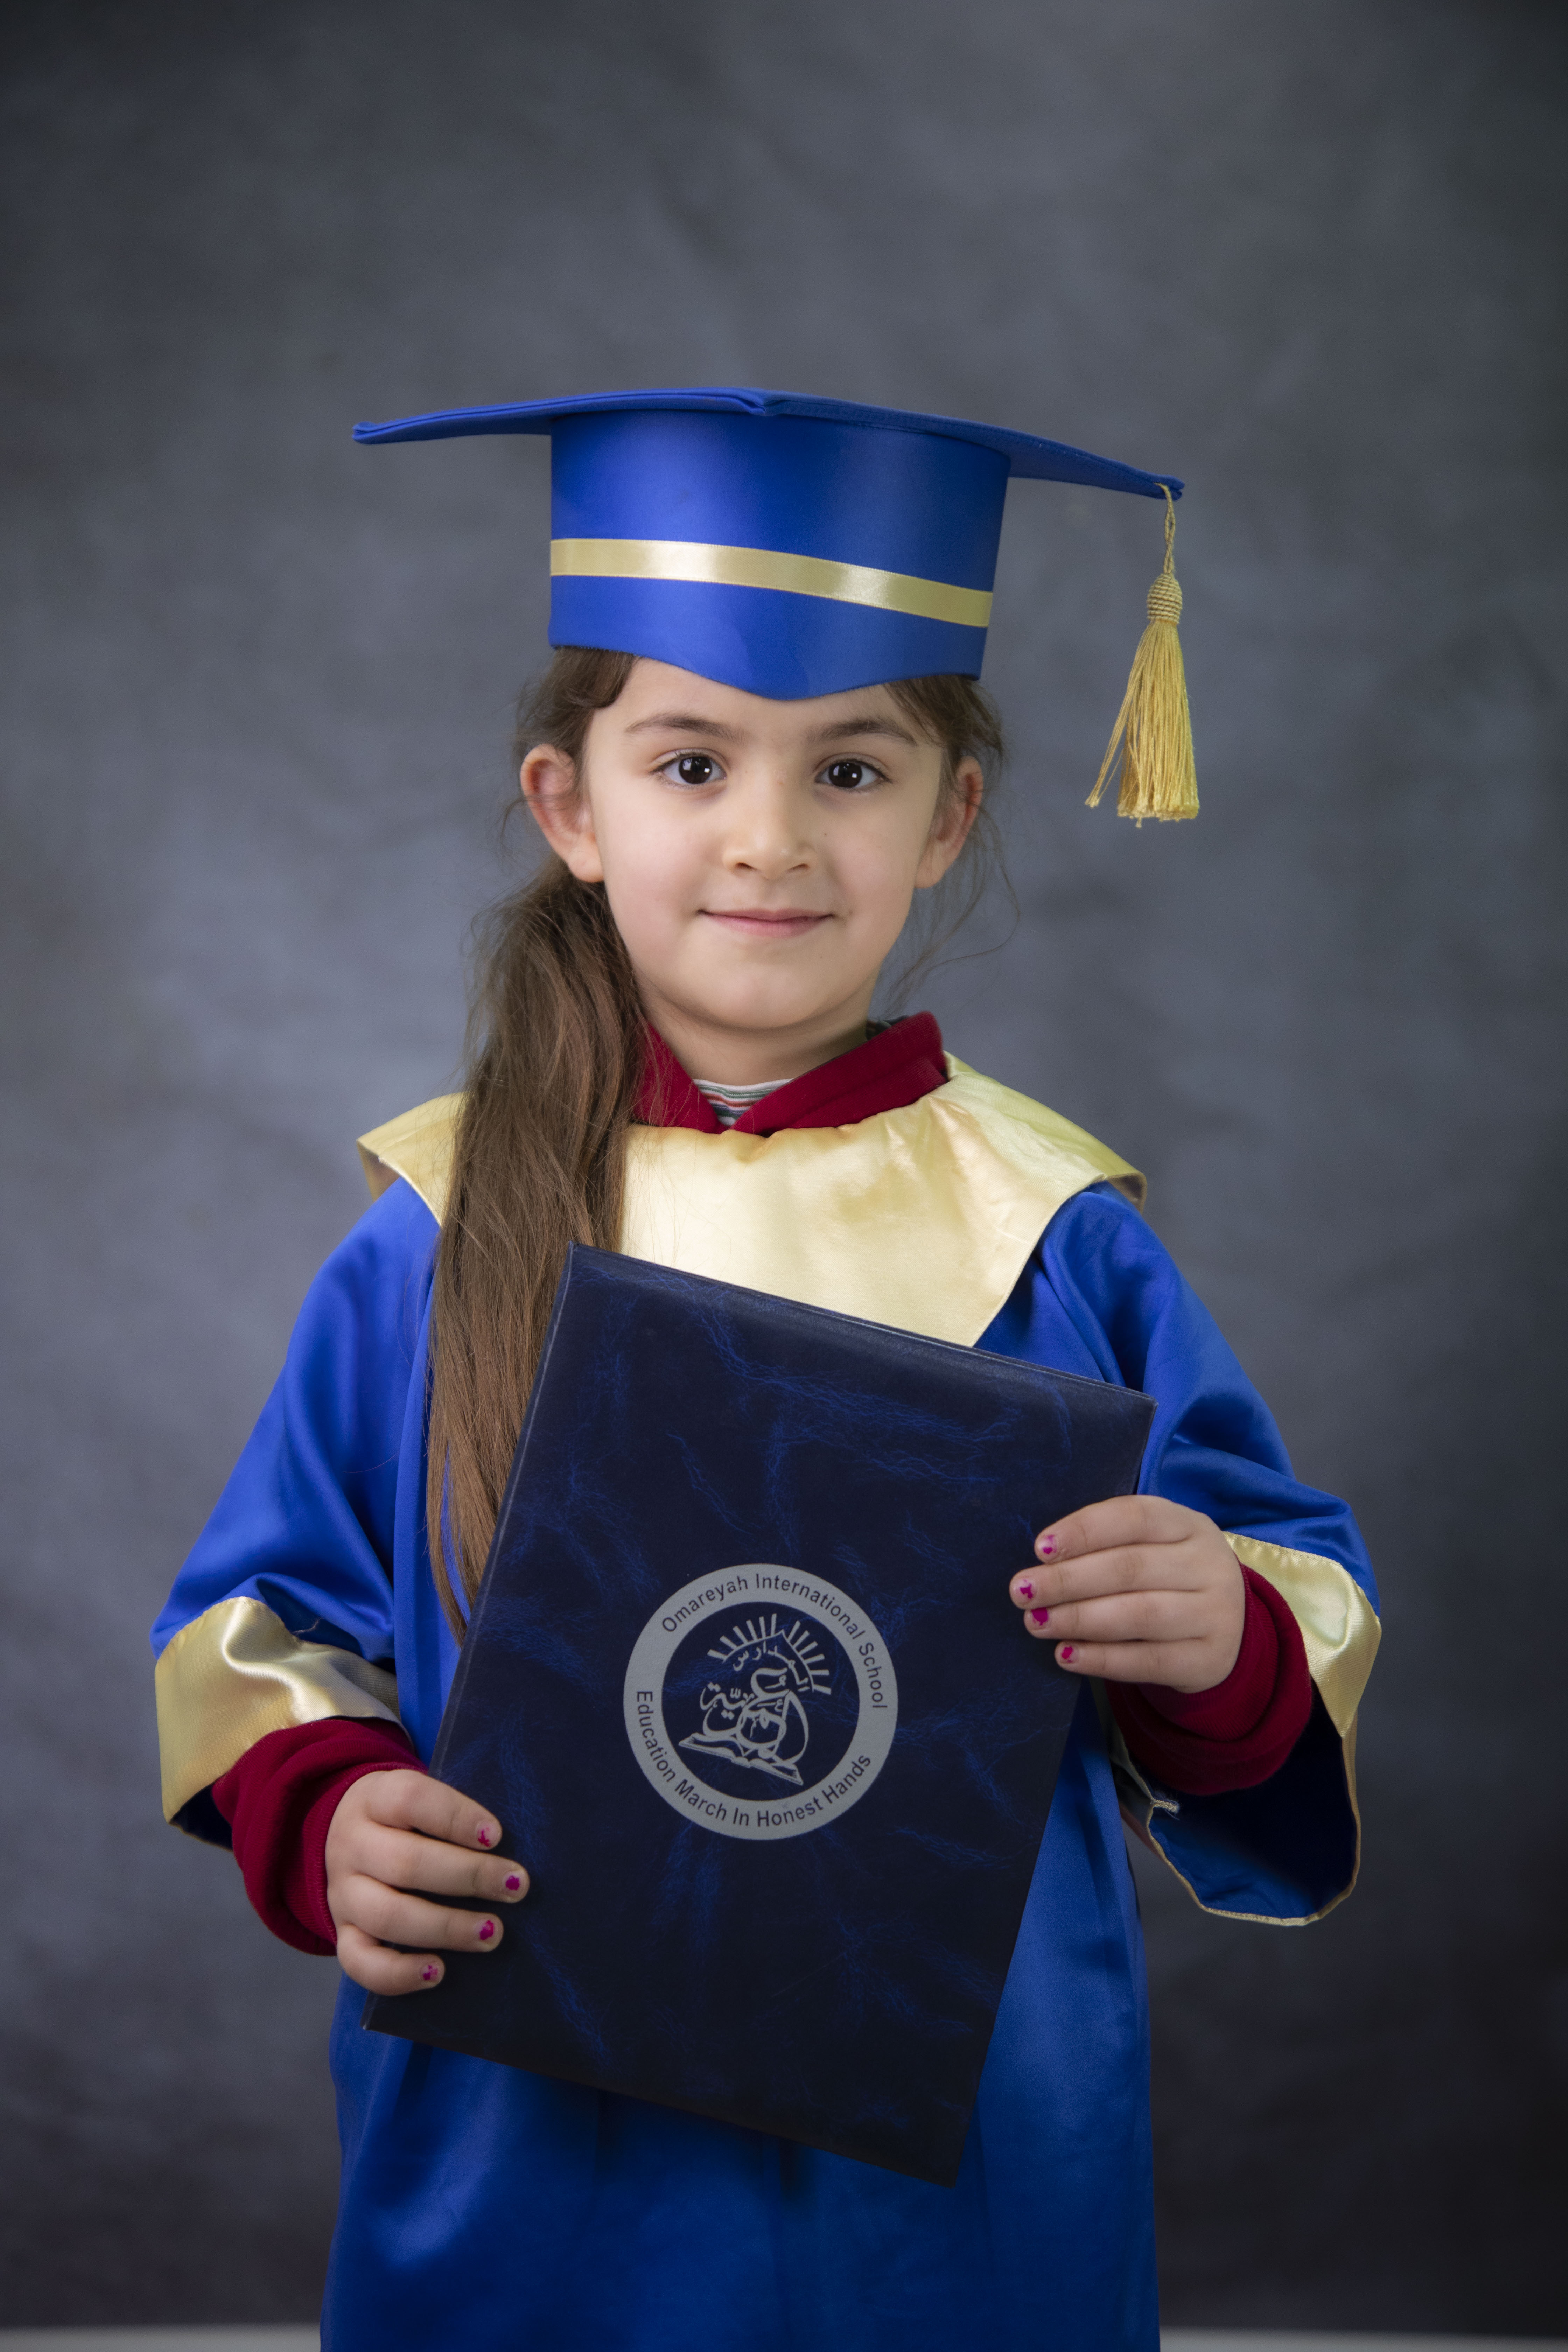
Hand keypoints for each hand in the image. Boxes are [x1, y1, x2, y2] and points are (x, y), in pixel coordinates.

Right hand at [325, 1768, 529, 1995]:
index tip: (496, 1835)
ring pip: (387, 1916)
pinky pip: (359, 1963)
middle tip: (515, 1886)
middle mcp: (352, 1846)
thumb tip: (509, 1853)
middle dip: (468, 1876)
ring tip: (491, 1932)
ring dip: (445, 1928)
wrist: (349, 1837)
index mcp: (374, 1798)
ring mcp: (342, 1894)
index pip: (410, 1800)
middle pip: (406, 1862)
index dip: (456, 1817)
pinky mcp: (343, 1934)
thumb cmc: (408, 1819)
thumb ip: (457, 1815)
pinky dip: (398, 1974)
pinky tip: (437, 1973)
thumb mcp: (422, 1798)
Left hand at [1009, 1496, 1244, 1693]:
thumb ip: (1107, 1547)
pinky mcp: (1207, 1661)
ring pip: (1139, 1615)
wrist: (1224, 1629)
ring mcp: (1215, 1615)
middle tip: (1021, 1591)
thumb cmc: (1167, 1578)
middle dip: (1068, 1580)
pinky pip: (1147, 1660)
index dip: (1085, 1530)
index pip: (1135, 1517)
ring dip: (1079, 1619)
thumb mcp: (1152, 1547)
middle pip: (1131, 1568)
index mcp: (1189, 1525)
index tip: (1040, 1548)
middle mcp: (1209, 1566)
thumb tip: (1044, 1562)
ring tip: (1036, 1622)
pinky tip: (1066, 1655)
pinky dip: (1101, 1659)